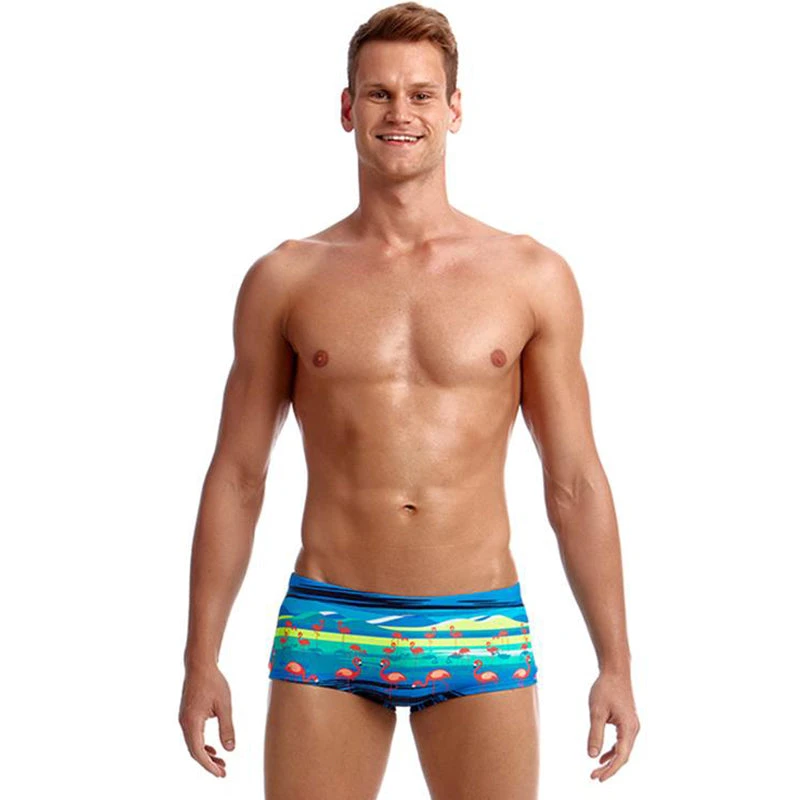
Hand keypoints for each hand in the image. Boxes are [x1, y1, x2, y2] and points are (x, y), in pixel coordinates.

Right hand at [178, 663, 235, 777]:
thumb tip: (230, 750)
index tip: (220, 774)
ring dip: (206, 754)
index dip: (209, 765)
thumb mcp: (224, 705)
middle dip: (208, 763)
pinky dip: (202, 745)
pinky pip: (193, 736)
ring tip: (221, 762)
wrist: (200, 665)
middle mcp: (184, 723)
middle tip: (223, 772)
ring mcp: (184, 720)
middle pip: (194, 751)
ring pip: (193, 744)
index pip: (198, 751)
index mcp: (191, 722)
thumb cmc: (213, 682)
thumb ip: (227, 728)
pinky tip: (213, 748)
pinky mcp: (187, 716)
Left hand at [586, 670, 639, 781]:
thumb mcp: (596, 711)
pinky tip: (603, 756)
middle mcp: (634, 729)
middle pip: (624, 756)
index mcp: (628, 728)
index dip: (610, 770)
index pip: (621, 756)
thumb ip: (595, 734)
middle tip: (594, 777)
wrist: (615, 672)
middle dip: (610, 768)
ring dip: (611, 760)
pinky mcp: (627, 722)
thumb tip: (592, 756)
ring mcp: (632, 726)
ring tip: (597, 770)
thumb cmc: (605, 689)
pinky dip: (613, 750)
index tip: (597, 778)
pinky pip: (622, 742)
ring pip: (623, 750)